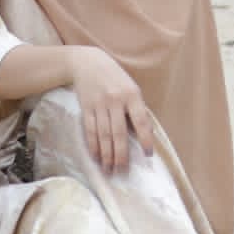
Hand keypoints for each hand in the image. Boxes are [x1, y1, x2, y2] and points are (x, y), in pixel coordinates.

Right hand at [65, 47, 160, 173]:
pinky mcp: (86, 107)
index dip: (145, 138)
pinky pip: (90, 130)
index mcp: (132, 94)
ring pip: (103, 135)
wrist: (87, 63)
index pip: (141, 120)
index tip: (147, 155)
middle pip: (118, 133)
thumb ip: (137, 109)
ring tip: (109, 169)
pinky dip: (93, 145)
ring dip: (106, 154)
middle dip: (121, 154)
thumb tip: (144, 134)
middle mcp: (115, 100)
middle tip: (122, 170)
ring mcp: (99, 104)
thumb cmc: (115, 78)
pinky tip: (96, 156)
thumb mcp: (131, 87)